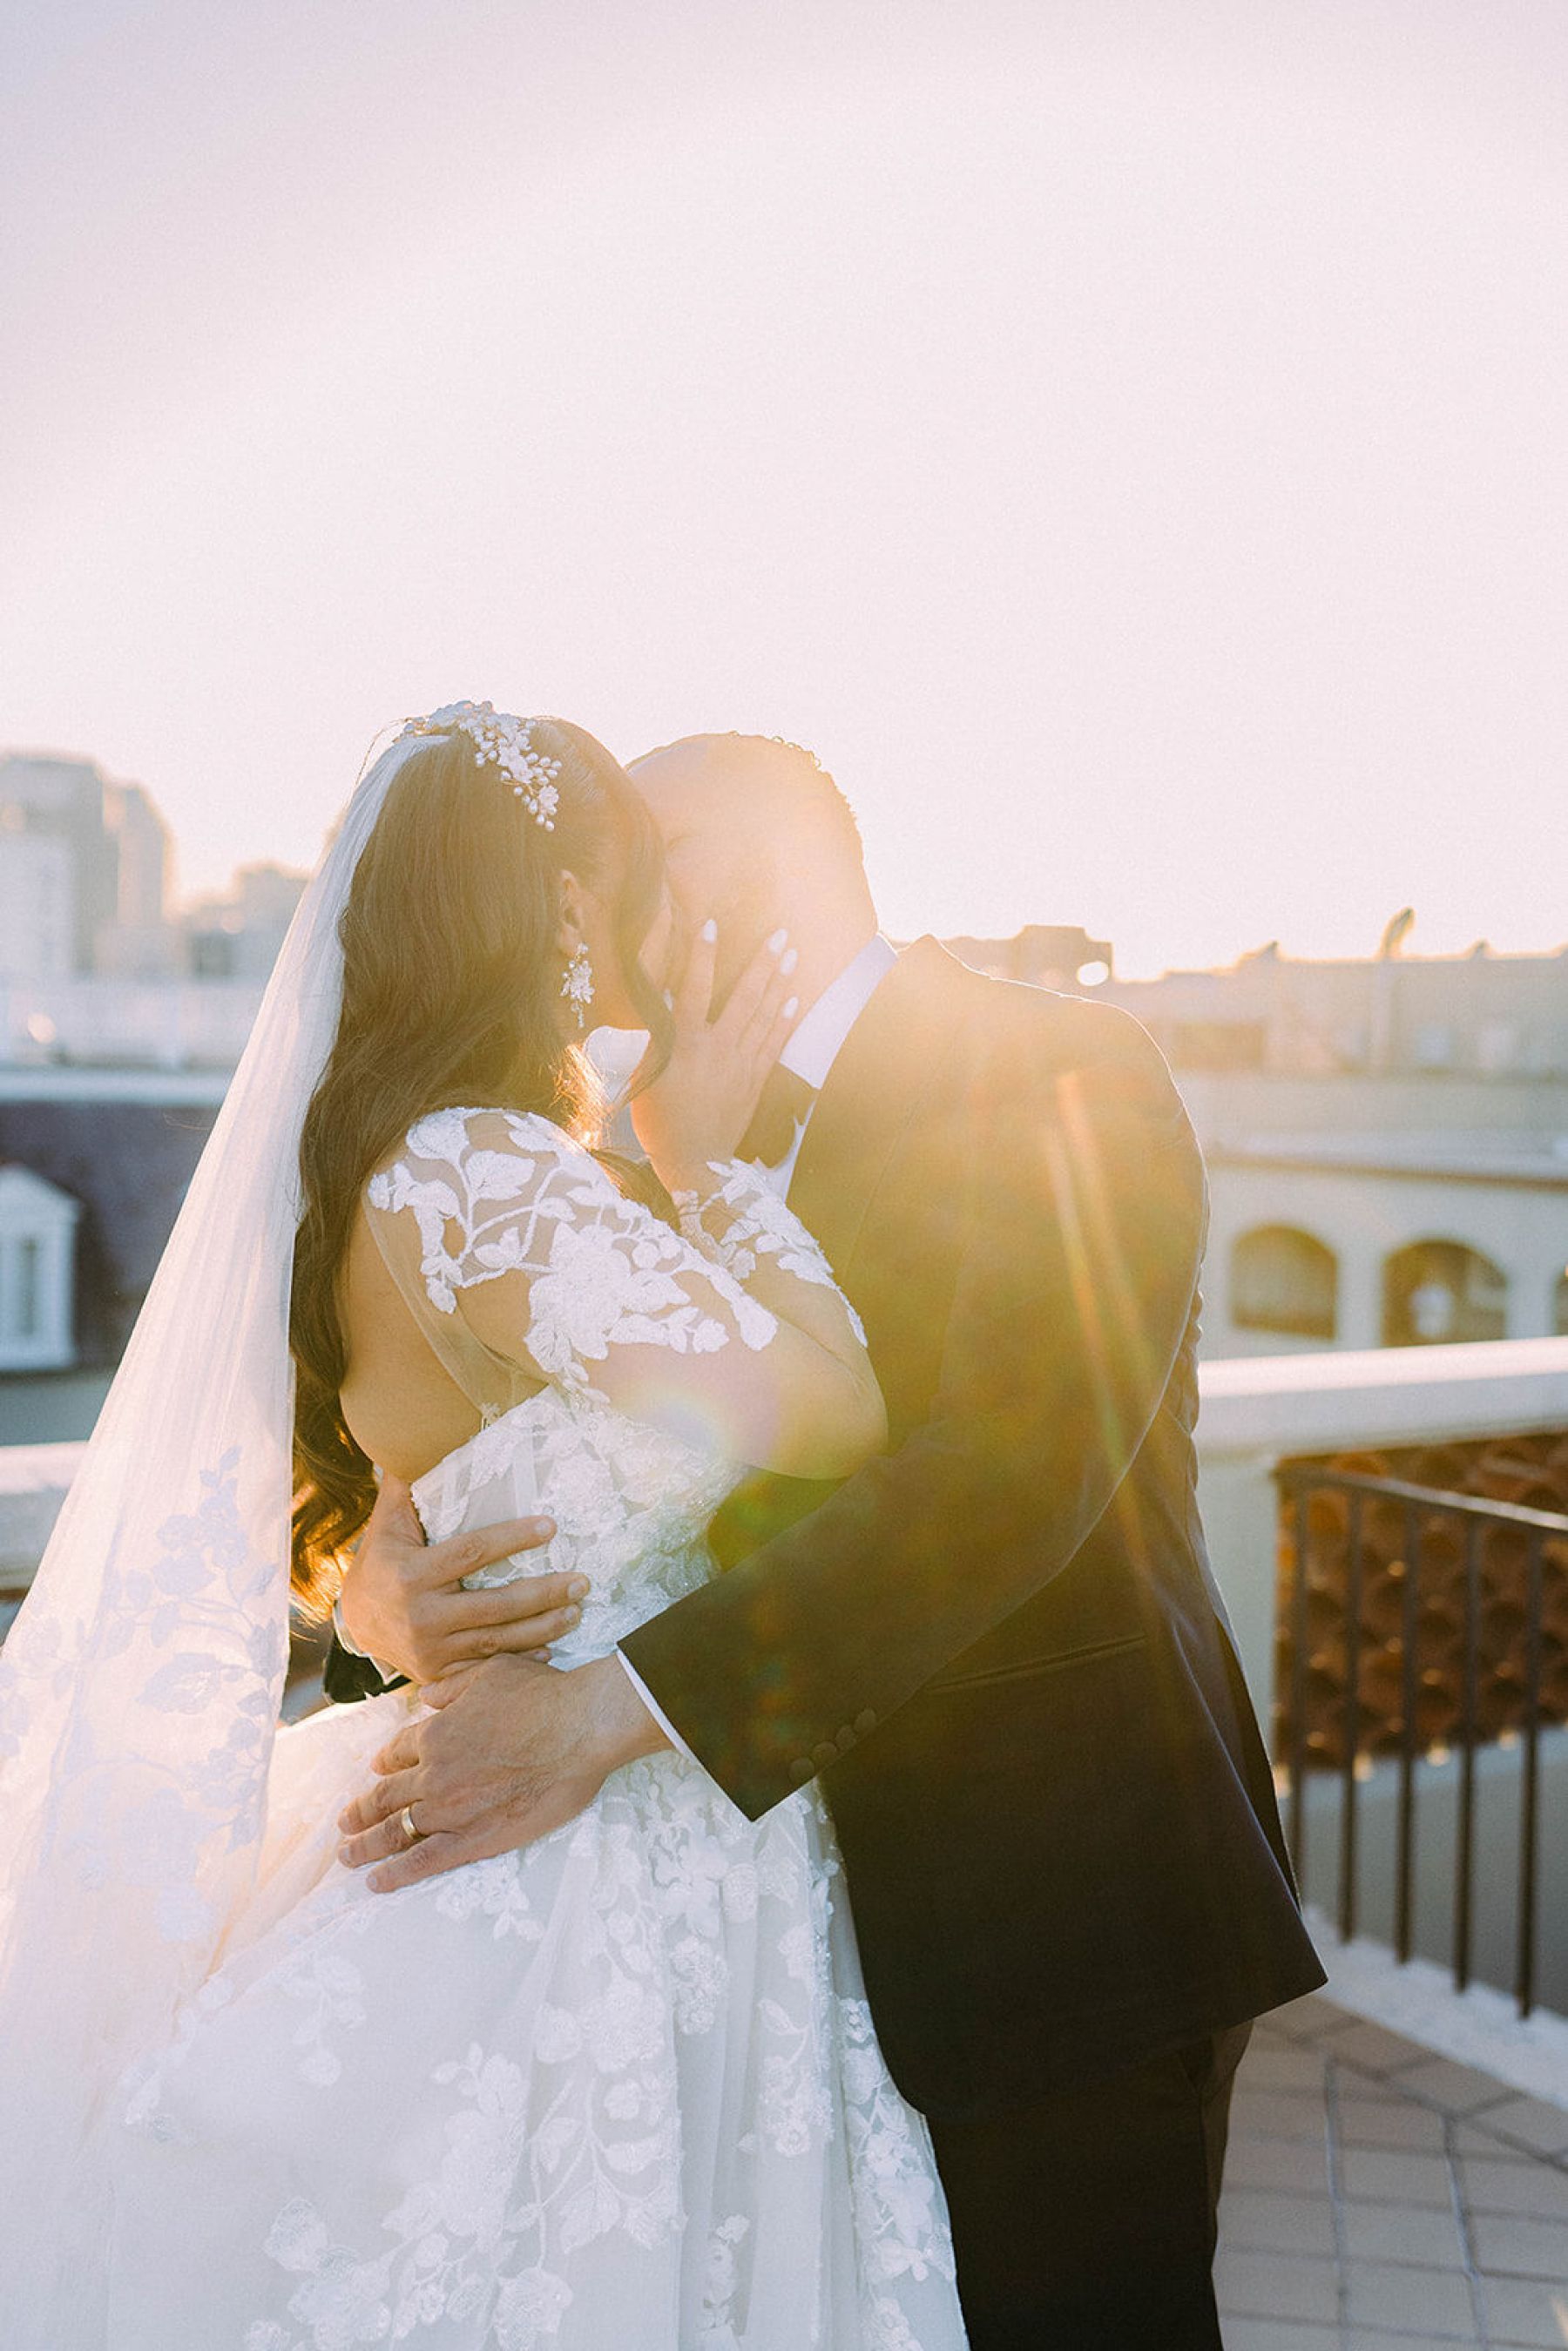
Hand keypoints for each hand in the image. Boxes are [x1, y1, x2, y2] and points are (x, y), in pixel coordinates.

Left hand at [335, 1652, 669, 1890]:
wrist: (579, 1728)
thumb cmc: (542, 1695)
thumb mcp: (491, 1674)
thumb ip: (452, 1688)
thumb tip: (426, 1697)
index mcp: (436, 1732)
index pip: (398, 1752)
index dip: (384, 1762)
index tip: (377, 1770)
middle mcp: (433, 1772)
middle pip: (385, 1796)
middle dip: (361, 1810)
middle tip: (343, 1822)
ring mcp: (450, 1809)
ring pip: (395, 1830)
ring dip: (366, 1845)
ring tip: (347, 1856)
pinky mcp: (474, 1839)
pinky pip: (424, 1860)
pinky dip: (396, 1873)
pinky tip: (377, 1882)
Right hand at [337, 1474, 584, 1683]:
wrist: (354, 1624)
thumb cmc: (380, 1563)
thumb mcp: (387, 1525)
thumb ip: (406, 1488)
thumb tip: (415, 1440)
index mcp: (411, 1574)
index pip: (472, 1552)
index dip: (513, 1538)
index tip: (550, 1526)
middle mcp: (422, 1616)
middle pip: (495, 1605)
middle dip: (543, 1593)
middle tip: (581, 1581)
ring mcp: (432, 1650)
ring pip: (498, 1640)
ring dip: (543, 1627)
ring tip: (576, 1610)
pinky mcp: (439, 1674)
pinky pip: (487, 1667)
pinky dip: (521, 1660)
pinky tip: (552, 1651)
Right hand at [631, 919, 798, 1187]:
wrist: (692, 1162)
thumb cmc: (659, 1121)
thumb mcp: (646, 1076)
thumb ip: (658, 1040)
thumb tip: (663, 1006)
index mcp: (684, 1044)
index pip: (693, 988)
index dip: (701, 955)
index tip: (711, 924)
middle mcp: (717, 1048)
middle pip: (744, 996)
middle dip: (763, 962)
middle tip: (781, 933)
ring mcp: (741, 1064)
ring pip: (764, 1015)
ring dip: (780, 983)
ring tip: (793, 955)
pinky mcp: (755, 1081)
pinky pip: (774, 1044)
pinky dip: (785, 1021)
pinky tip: (795, 1000)